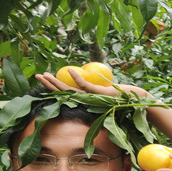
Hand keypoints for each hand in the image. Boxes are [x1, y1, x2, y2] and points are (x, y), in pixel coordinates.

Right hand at [35, 68, 151, 100]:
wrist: (134, 100)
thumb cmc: (120, 94)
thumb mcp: (104, 87)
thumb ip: (95, 83)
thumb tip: (86, 73)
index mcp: (86, 99)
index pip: (65, 93)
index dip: (53, 86)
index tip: (44, 78)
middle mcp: (86, 101)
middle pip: (63, 93)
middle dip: (49, 84)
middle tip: (37, 76)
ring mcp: (92, 98)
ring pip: (70, 91)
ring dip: (56, 83)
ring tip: (45, 75)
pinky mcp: (99, 94)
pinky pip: (86, 86)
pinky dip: (77, 78)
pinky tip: (69, 69)